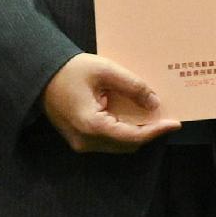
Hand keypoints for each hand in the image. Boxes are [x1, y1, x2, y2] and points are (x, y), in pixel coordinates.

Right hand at [42, 52, 170, 153]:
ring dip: (136, 133)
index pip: (132, 136)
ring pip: (119, 146)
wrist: (40, 75)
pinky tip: (132, 117)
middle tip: (166, 117)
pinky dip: (123, 132)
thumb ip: (132, 86)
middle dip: (149, 132)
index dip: (156, 131)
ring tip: (152, 116)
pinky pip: (108, 141)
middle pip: (127, 145)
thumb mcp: (105, 71)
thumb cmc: (70, 70)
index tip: (175, 123)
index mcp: (91, 125)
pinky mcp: (79, 140)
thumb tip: (154, 103)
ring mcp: (80, 144)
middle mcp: (85, 141)